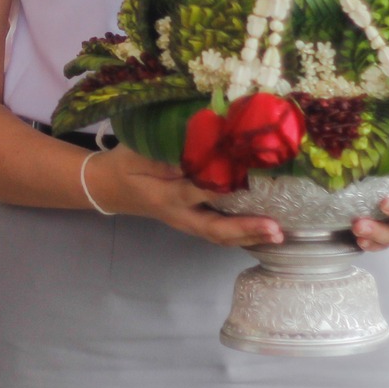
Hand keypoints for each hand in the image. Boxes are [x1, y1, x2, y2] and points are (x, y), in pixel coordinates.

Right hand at [86, 146, 283, 248]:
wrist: (109, 187)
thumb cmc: (126, 165)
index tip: (246, 181)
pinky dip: (243, 235)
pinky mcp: (193, 222)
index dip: (219, 189)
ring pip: (220, 236)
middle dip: (246, 229)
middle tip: (275, 228)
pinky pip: (220, 234)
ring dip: (250, 237)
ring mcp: (186, 223)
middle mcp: (179, 216)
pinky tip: (264, 233)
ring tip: (279, 235)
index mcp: (164, 196)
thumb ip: (163, 155)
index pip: (194, 193)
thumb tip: (198, 150)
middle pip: (215, 229)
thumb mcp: (136, 154)